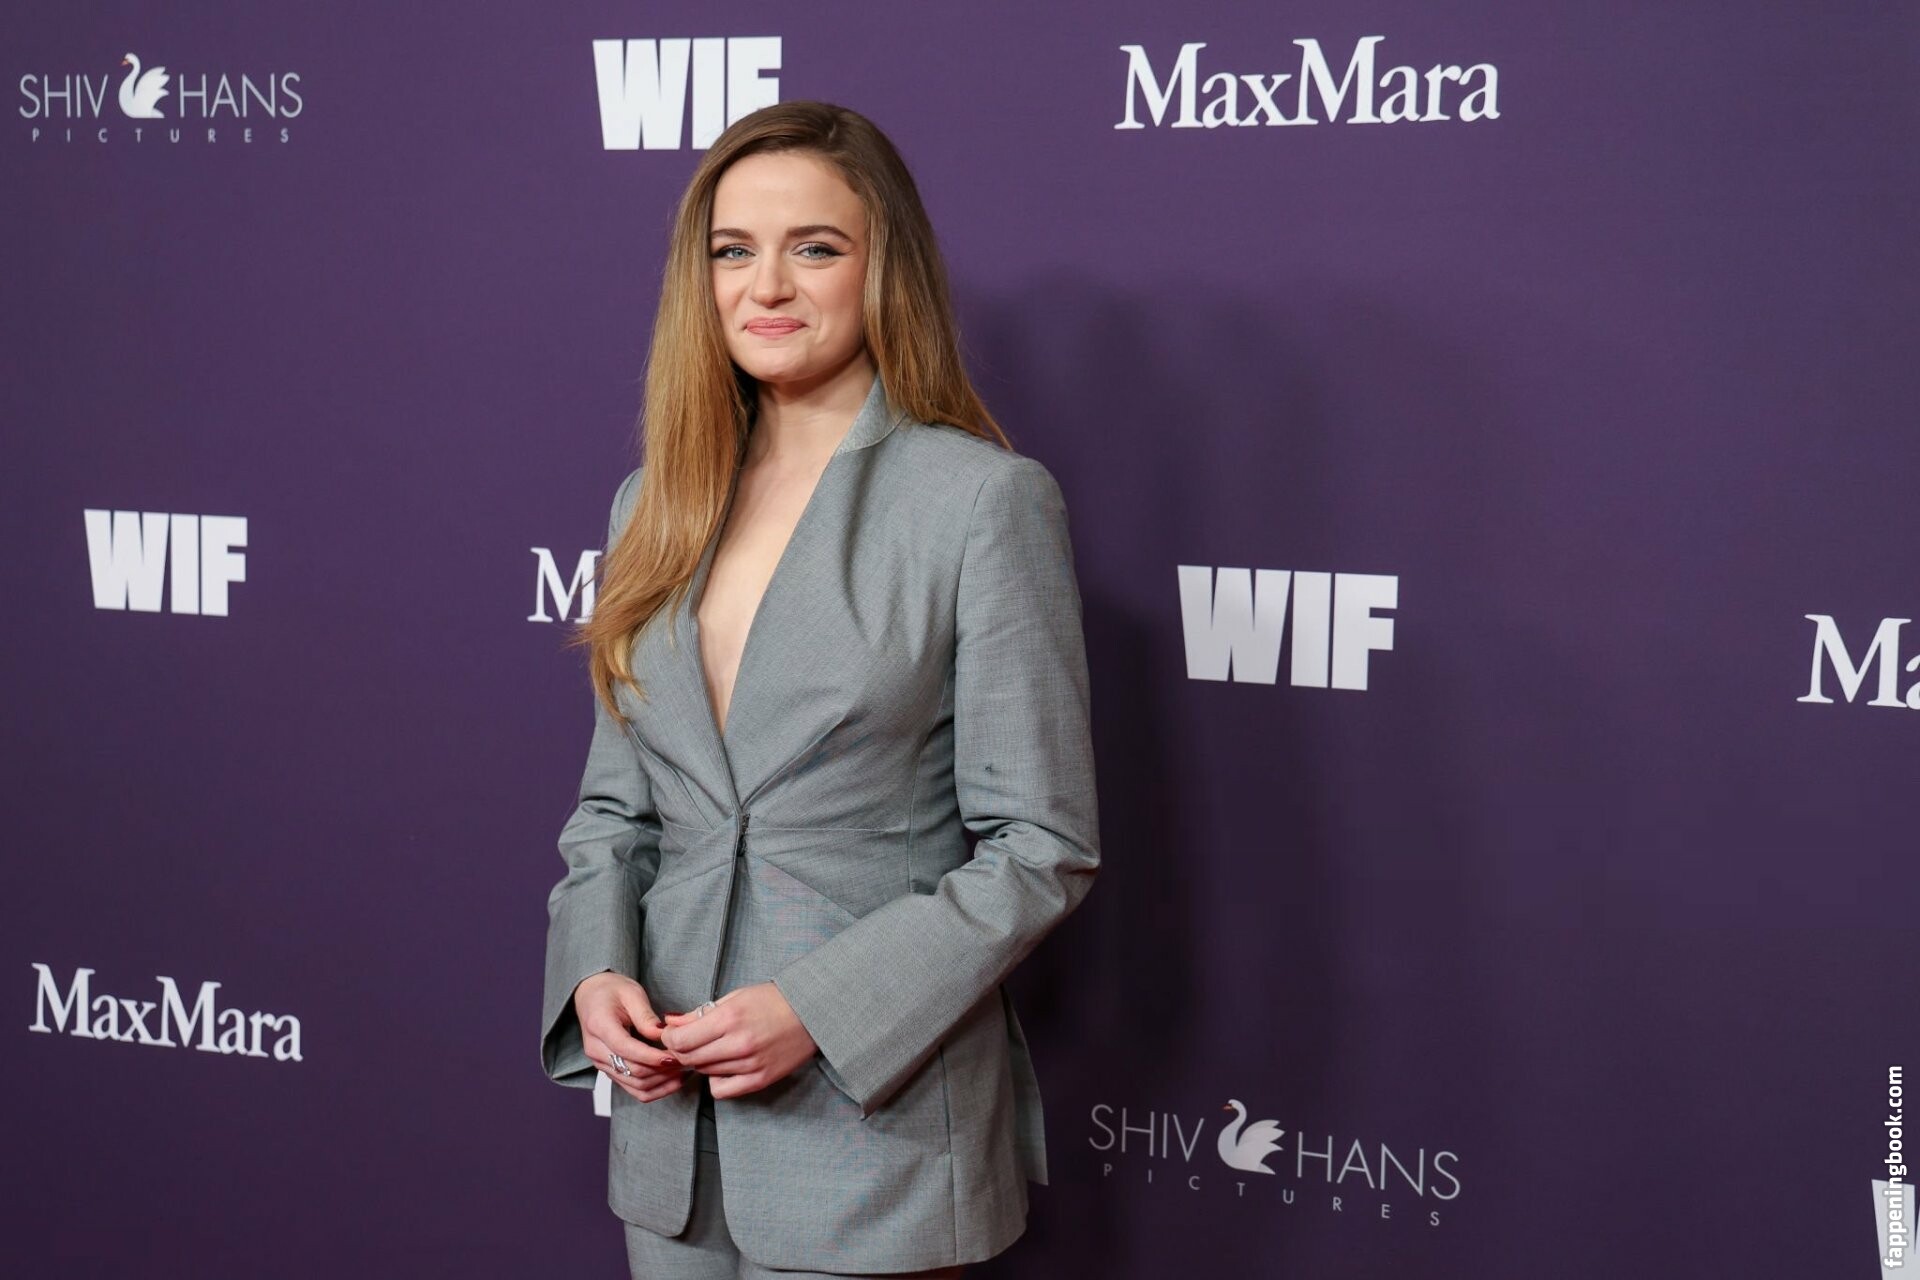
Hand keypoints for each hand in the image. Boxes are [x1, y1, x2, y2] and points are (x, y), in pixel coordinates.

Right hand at [573, 972, 683, 1102]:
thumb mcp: (631, 993)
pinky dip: (656, 1089)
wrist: (592, 997)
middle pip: (632, 1071)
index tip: (676, 1057)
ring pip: (635, 1086)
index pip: (626, 1049)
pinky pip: (634, 1089)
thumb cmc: (612, 991)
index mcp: (599, 1025)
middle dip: (663, 1070)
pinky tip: (674, 1079)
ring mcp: (601, 1064)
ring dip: (663, 1082)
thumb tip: (664, 1035)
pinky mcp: (610, 1071)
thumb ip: (646, 1017)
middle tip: (688, 1060)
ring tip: (685, 1070)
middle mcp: (596, 1050)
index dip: (653, 1057)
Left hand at [658, 981, 818, 1099]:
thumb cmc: (774, 1000)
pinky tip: (723, 1067)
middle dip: (679, 1050)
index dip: (668, 1038)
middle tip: (685, 1042)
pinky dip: (716, 1080)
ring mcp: (750, 1064)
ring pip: (704, 1072)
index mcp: (730, 1017)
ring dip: (700, 1062)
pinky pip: (722, 1090)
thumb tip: (670, 1023)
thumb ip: (700, 1013)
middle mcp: (738, 1043)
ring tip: (712, 1048)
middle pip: (688, 1058)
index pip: (680, 1039)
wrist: (812, 1012)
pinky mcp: (760, 1079)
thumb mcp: (735, 997)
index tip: (671, 1034)